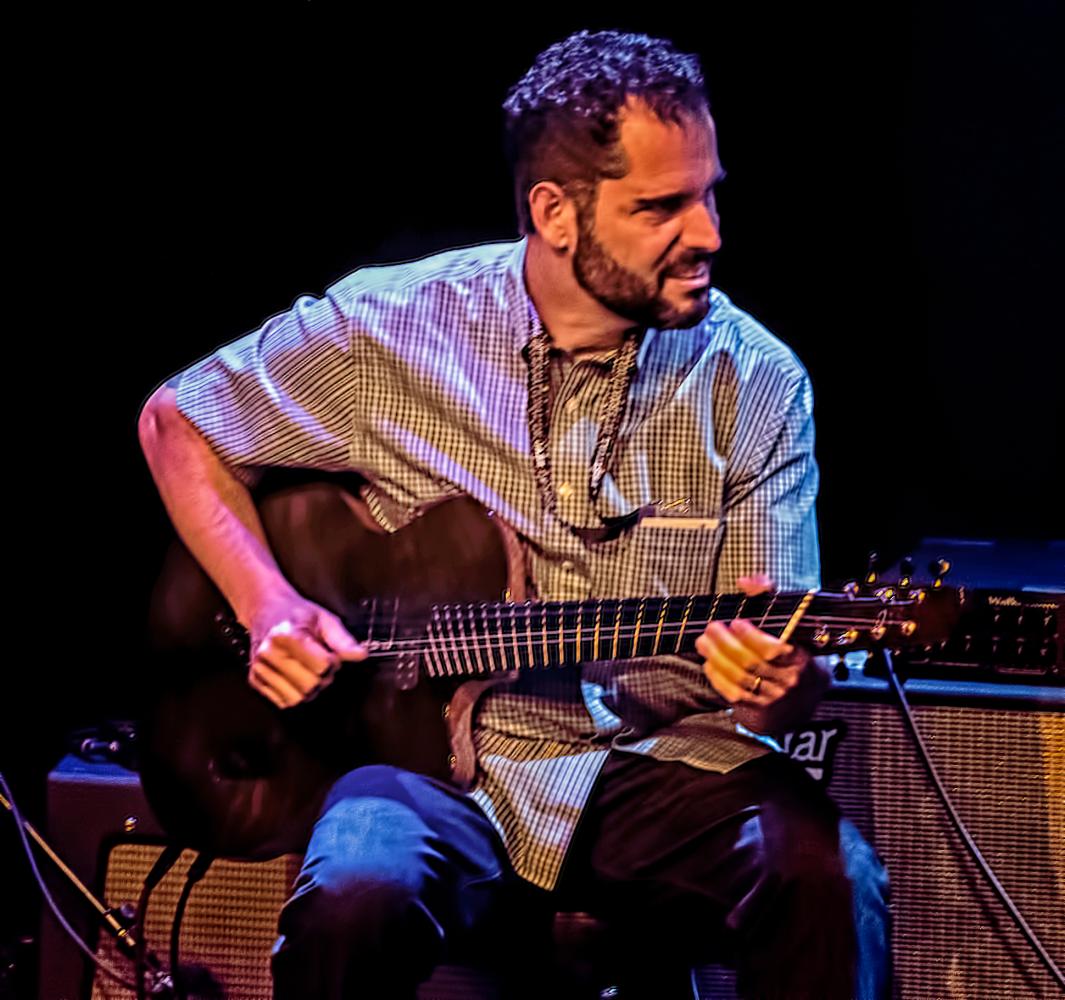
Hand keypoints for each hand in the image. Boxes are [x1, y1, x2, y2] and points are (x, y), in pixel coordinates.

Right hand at [243, 591, 366, 708]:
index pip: (322, 665)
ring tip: (307, 670)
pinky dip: (294, 693)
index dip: (333, 662)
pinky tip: (294, 676)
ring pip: (296, 697)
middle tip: (320, 664)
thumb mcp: (324, 619)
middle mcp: (269, 653)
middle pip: (310, 685)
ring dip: (308, 688)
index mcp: (288, 635)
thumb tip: (360, 655)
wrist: (266, 609)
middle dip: (322, 678)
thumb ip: (342, 639)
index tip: (330, 654)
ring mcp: (260, 668)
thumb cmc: (297, 614)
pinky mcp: (255, 679)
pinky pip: (282, 701)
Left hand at [694, 574, 828, 733]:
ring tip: (703, 643)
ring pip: (740, 679)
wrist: (804, 698)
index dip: (752, 637)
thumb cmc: (794, 651)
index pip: (774, 650)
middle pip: (751, 663)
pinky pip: (734, 694)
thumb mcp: (793, 624)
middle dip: (725, 644)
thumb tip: (745, 581)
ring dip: (717, 659)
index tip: (736, 622)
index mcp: (801, 659)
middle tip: (710, 629)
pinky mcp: (759, 710)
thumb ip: (770, 596)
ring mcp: (774, 698)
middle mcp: (789, 681)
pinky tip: (709, 664)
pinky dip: (718, 678)